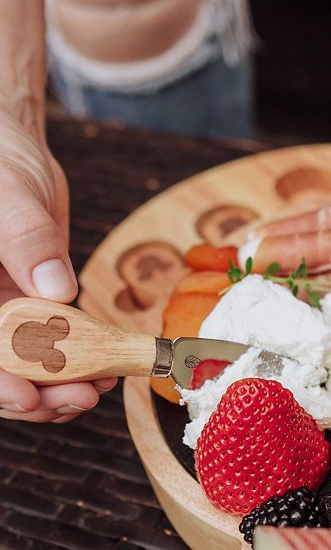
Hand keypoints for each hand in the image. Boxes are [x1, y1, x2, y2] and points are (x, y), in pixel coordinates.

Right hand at [0, 110, 115, 421]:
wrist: (12, 152)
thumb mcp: (9, 189)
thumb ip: (25, 236)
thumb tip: (53, 288)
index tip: (28, 396)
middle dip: (31, 396)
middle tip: (80, 398)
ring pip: (16, 372)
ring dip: (55, 390)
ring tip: (97, 390)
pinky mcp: (22, 316)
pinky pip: (42, 354)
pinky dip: (70, 368)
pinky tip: (102, 374)